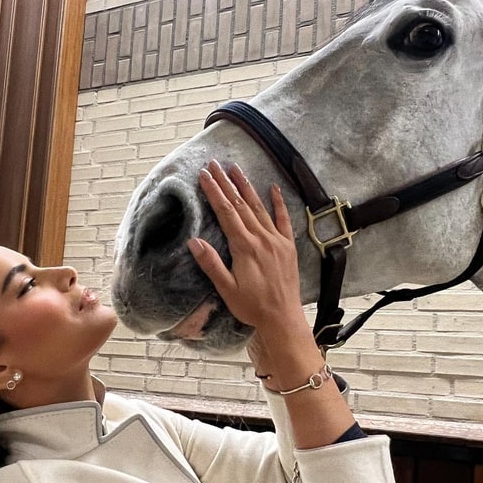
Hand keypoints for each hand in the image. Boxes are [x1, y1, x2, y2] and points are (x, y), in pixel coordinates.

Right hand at [186, 160, 306, 335]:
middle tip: (215, 164)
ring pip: (259, 207)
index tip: (204, 176)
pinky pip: (283, 219)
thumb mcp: (226, 289)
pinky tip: (273, 188)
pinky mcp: (288, 246)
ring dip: (246, 187)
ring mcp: (277, 240)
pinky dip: (278, 202)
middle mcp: (262, 239)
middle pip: (241, 205)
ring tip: (236, 168)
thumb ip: (211, 264)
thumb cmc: (252, 307)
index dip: (214, 192)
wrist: (283, 318)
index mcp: (245, 247)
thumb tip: (194, 241)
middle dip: (226, 183)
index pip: (226, 213)